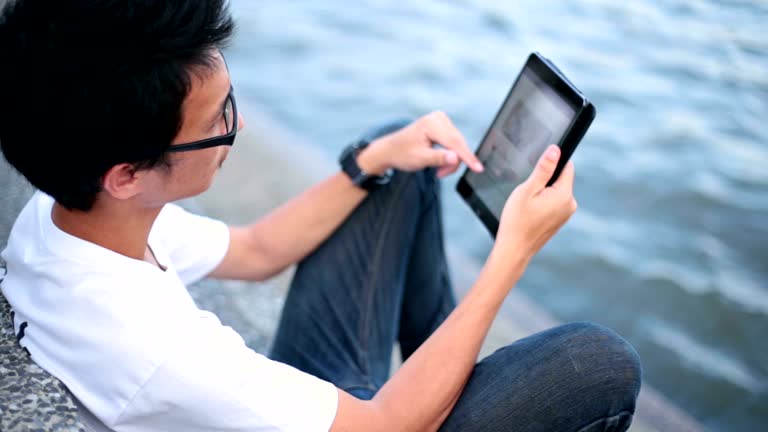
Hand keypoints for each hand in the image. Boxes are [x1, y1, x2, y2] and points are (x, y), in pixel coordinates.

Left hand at [357, 112, 484, 177]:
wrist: (391, 149)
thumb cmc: (402, 153)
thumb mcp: (419, 159)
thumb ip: (438, 158)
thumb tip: (456, 158)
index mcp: (432, 124)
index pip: (455, 142)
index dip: (467, 157)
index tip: (478, 168)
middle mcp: (439, 118)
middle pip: (458, 144)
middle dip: (453, 162)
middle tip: (440, 174)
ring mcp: (441, 120)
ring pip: (458, 145)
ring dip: (451, 160)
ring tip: (437, 169)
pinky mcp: (443, 126)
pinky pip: (454, 143)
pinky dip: (449, 155)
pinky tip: (439, 161)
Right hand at [491, 145, 576, 272]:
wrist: (514, 249)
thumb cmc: (517, 220)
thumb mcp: (527, 190)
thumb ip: (543, 169)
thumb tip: (556, 150)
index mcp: (564, 194)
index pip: (567, 166)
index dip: (552, 162)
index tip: (537, 169)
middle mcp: (570, 204)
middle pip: (560, 178)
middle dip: (545, 179)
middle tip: (527, 190)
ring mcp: (565, 214)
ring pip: (556, 191)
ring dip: (542, 192)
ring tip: (527, 203)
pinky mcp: (559, 221)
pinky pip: (553, 203)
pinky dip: (542, 202)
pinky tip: (530, 212)